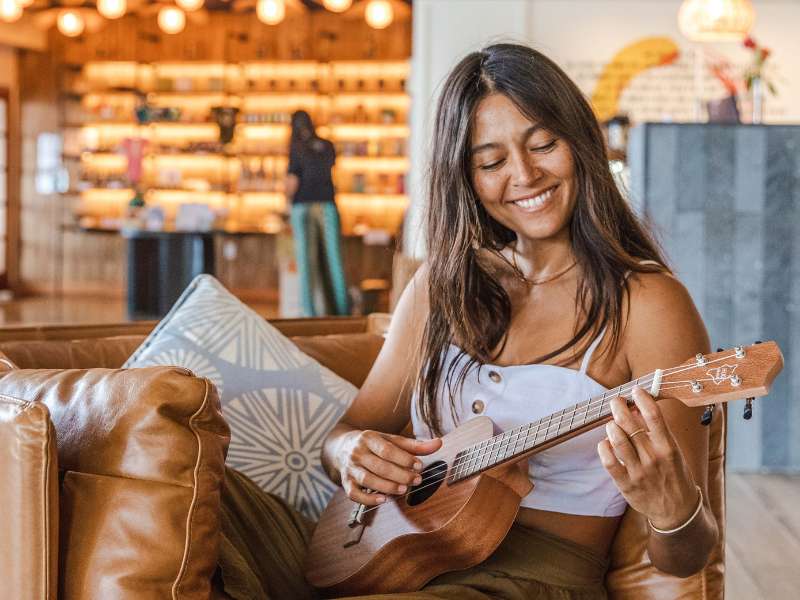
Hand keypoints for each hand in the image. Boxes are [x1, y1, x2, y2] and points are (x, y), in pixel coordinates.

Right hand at [337, 430, 441, 505]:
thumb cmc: (373, 445)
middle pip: (379, 466)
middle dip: (400, 474)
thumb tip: (439, 443)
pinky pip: (354, 494)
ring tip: (403, 490)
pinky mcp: (345, 482)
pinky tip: (383, 500)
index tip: (419, 466)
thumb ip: (414, 445)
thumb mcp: (391, 440)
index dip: (404, 459)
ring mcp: (350, 468)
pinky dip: (367, 499)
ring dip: (387, 486)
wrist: (341, 447)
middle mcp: (357, 452)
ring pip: (368, 479)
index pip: (387, 449)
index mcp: (369, 438)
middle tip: (417, 480)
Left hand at [597, 387, 698, 529]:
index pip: (655, 417)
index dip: (643, 399)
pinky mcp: (626, 485)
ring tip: (612, 423)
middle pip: (630, 425)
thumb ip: (655, 432)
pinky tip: (605, 443)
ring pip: (617, 440)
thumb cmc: (674, 475)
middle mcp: (654, 458)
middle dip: (619, 408)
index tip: (635, 390)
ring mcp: (639, 472)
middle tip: (616, 402)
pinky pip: (609, 462)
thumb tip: (636, 408)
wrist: (678, 512)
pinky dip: (604, 448)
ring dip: (611, 426)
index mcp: (669, 448)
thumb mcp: (673, 452)